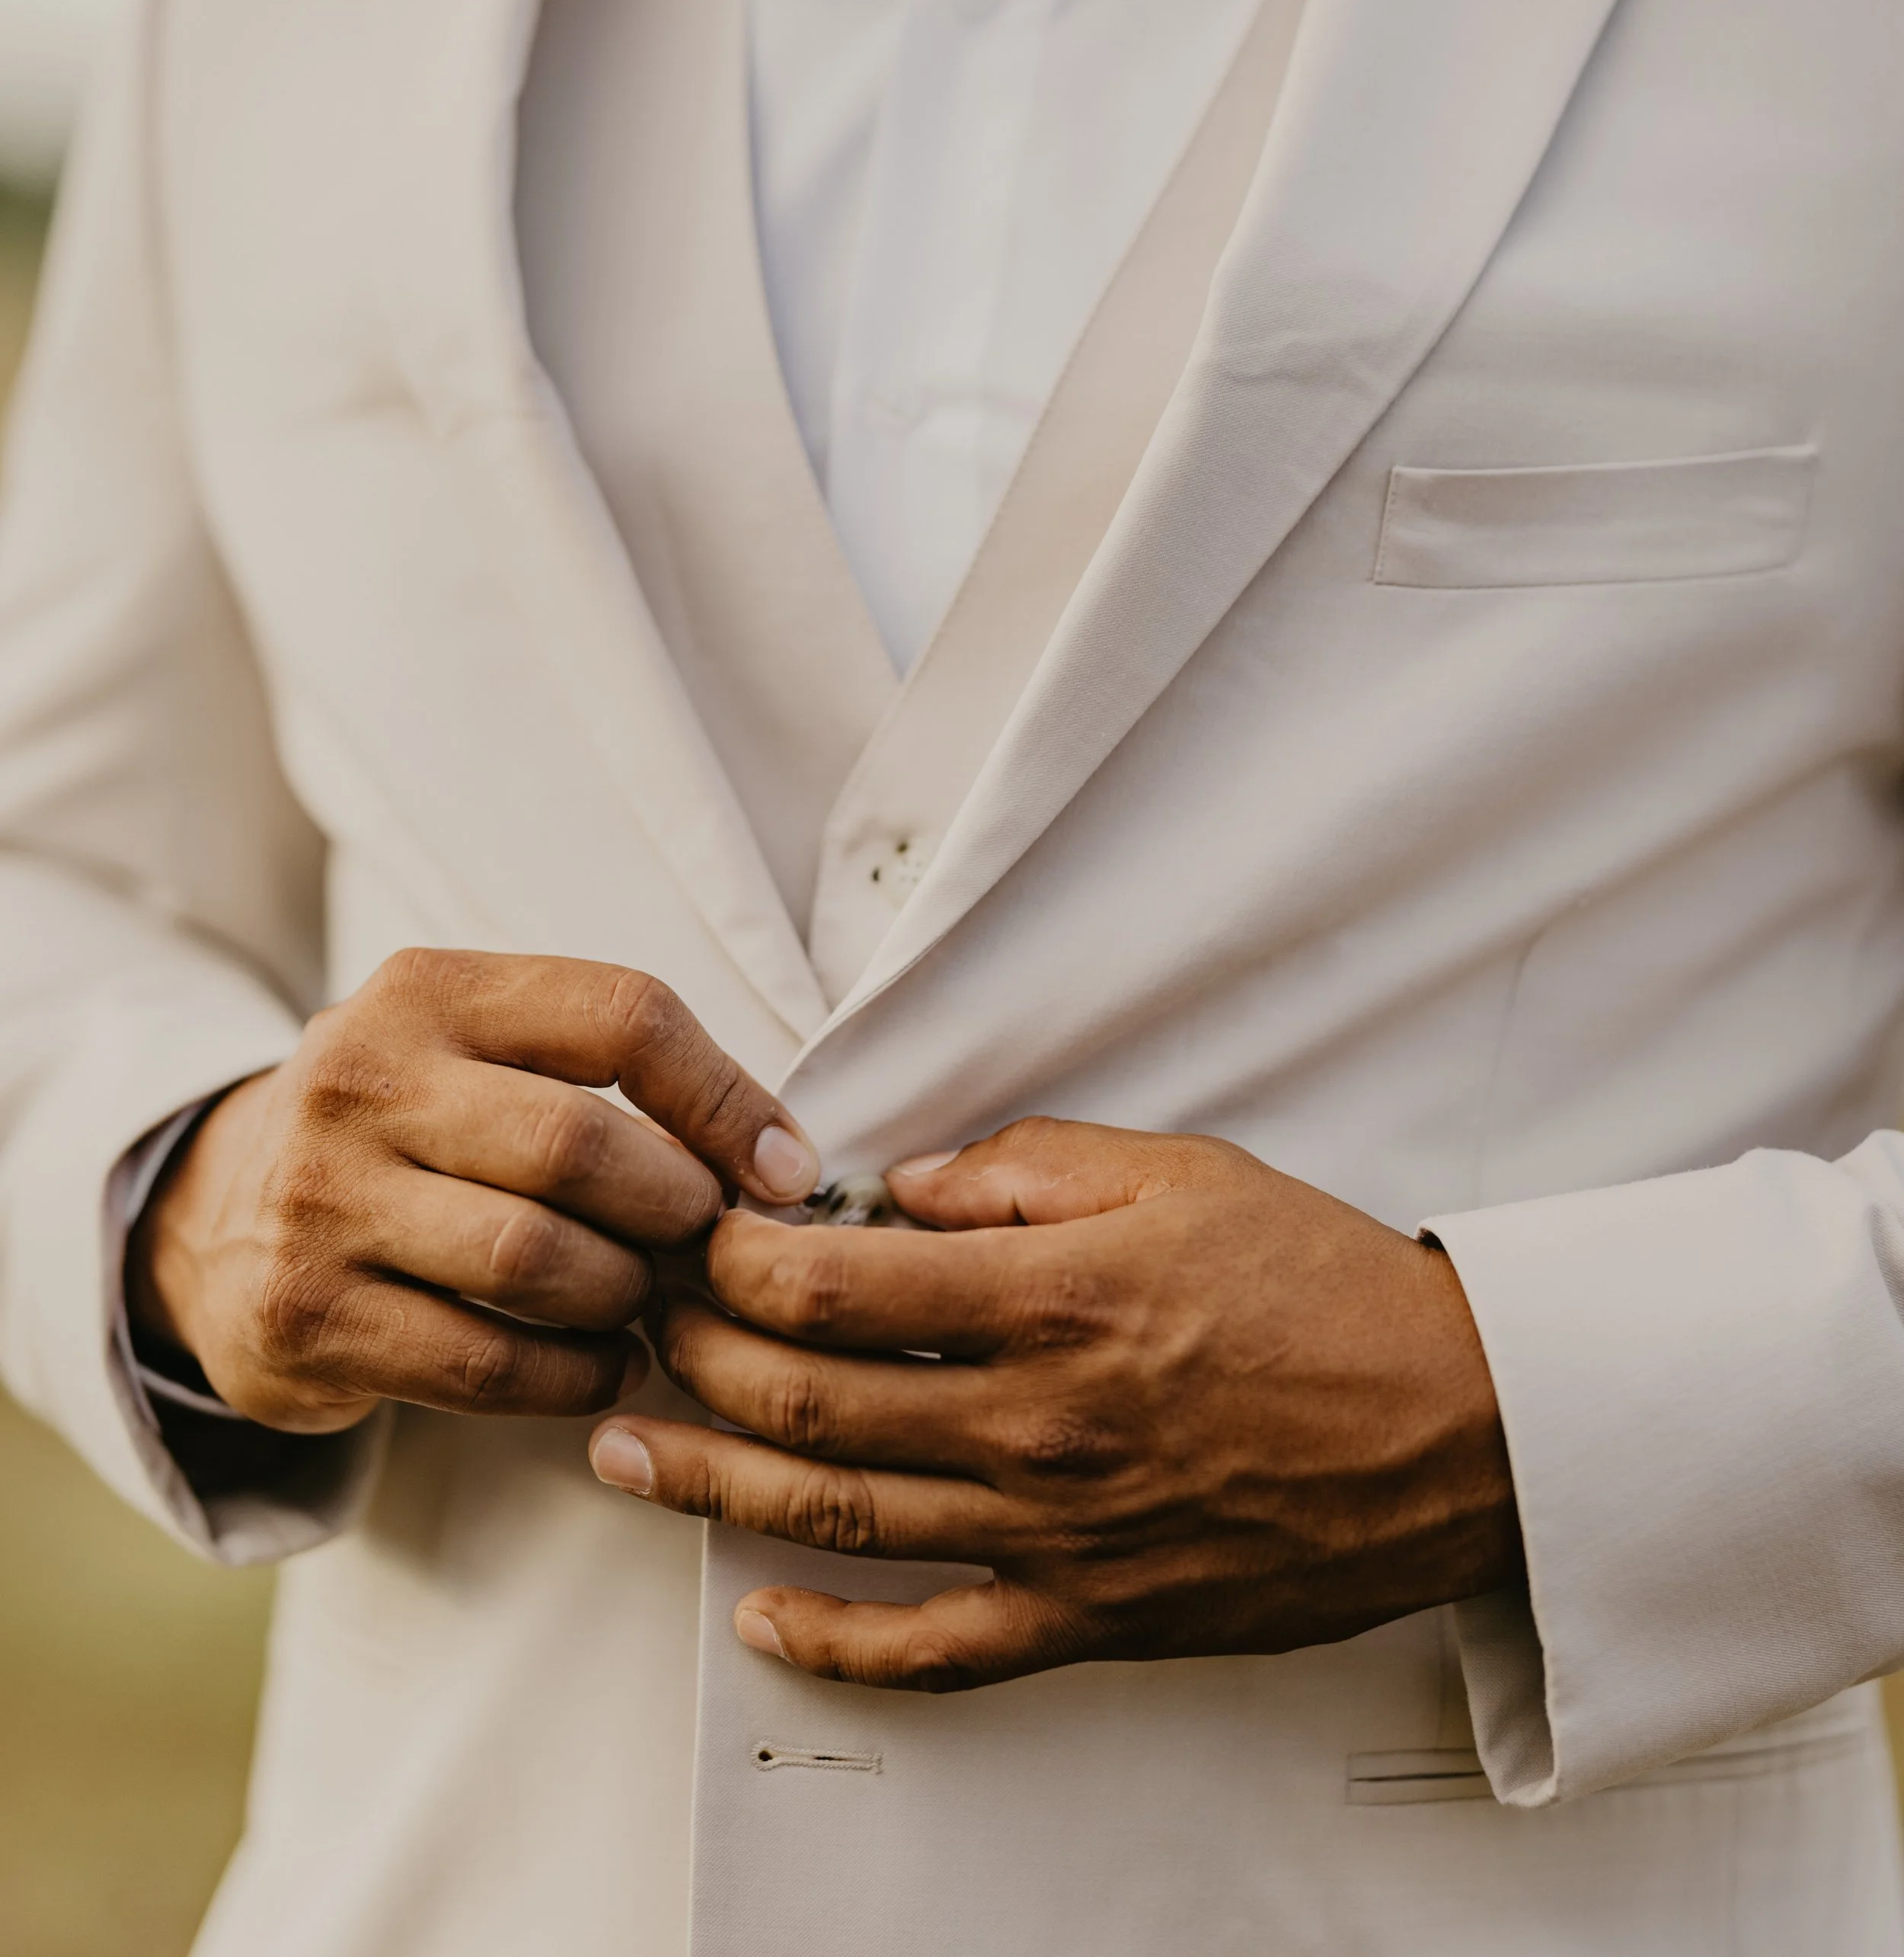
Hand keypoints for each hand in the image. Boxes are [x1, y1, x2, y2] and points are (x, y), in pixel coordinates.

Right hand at [128, 948, 818, 1434]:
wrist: (218, 1222)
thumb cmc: (410, 1133)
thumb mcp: (478, 1052)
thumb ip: (607, 1075)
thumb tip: (782, 1165)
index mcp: (427, 990)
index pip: (621, 1013)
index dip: (726, 1096)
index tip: (787, 1169)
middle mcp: (361, 1079)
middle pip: (579, 1145)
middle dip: (676, 1208)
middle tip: (709, 1244)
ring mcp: (322, 1201)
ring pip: (537, 1262)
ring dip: (628, 1295)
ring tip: (652, 1301)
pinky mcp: (307, 1317)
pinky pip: (487, 1364)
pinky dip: (576, 1375)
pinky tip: (606, 1364)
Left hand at [590, 1118, 1519, 1690]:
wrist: (1455, 1429)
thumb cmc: (1324, 1288)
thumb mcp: (1180, 1171)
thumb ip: (1021, 1170)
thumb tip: (894, 1190)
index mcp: (1051, 1297)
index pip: (827, 1284)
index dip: (728, 1257)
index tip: (690, 1233)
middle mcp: (1035, 1422)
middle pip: (804, 1400)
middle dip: (692, 1357)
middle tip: (633, 1324)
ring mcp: (1057, 1533)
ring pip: (837, 1519)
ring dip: (710, 1484)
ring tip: (622, 1452)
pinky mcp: (1091, 1614)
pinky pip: (936, 1651)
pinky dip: (833, 1644)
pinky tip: (758, 1617)